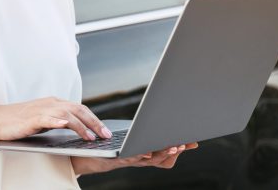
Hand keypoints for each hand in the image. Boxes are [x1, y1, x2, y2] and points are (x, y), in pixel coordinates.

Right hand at [0, 97, 111, 142]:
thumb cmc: (18, 122)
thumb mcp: (43, 120)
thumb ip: (58, 121)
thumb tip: (76, 129)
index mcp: (54, 103)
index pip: (80, 108)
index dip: (95, 119)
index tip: (106, 131)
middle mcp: (50, 103)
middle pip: (78, 109)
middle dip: (94, 122)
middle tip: (106, 135)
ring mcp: (41, 109)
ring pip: (67, 114)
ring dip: (81, 125)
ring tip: (91, 137)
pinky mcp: (31, 118)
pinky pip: (48, 118)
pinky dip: (59, 121)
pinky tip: (67, 126)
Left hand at [71, 142, 198, 175]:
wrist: (83, 156)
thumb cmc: (105, 146)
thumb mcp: (126, 137)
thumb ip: (140, 132)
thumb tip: (156, 118)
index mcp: (142, 151)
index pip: (166, 151)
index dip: (181, 148)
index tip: (194, 142)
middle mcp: (138, 158)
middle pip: (162, 157)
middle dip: (176, 150)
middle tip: (187, 143)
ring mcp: (129, 159)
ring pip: (150, 159)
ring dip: (163, 153)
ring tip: (174, 146)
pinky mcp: (116, 159)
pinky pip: (131, 157)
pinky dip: (140, 154)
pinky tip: (147, 150)